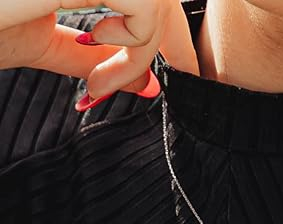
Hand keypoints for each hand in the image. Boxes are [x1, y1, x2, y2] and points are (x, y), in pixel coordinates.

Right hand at [0, 1, 199, 107]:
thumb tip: (150, 84)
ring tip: (95, 77)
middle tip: (130, 80)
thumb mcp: (44, 41)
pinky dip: (134, 41)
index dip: (163, 30)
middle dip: (164, 42)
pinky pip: (141, 2)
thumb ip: (96, 58)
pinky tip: (93, 48)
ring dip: (141, 48)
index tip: (143, 74)